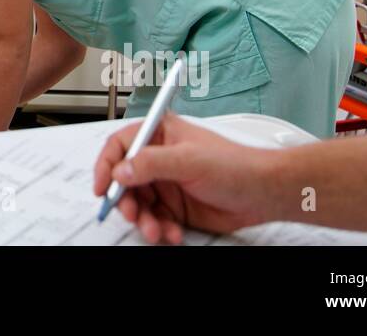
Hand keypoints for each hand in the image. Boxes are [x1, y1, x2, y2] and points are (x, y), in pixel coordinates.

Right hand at [91, 112, 279, 243]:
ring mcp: (166, 183)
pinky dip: (160, 228)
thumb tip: (121, 170)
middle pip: (125, 179)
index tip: (103, 187)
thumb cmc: (236, 165)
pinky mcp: (175, 206)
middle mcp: (159, 158)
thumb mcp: (189, 159)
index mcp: (160, 134)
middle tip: (132, 213)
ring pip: (139, 203)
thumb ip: (151, 163)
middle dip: (126, 200)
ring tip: (155, 230)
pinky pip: (155, 219)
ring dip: (143, 219)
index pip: (120, 145)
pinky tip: (172, 232)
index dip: (106, 165)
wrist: (263, 194)